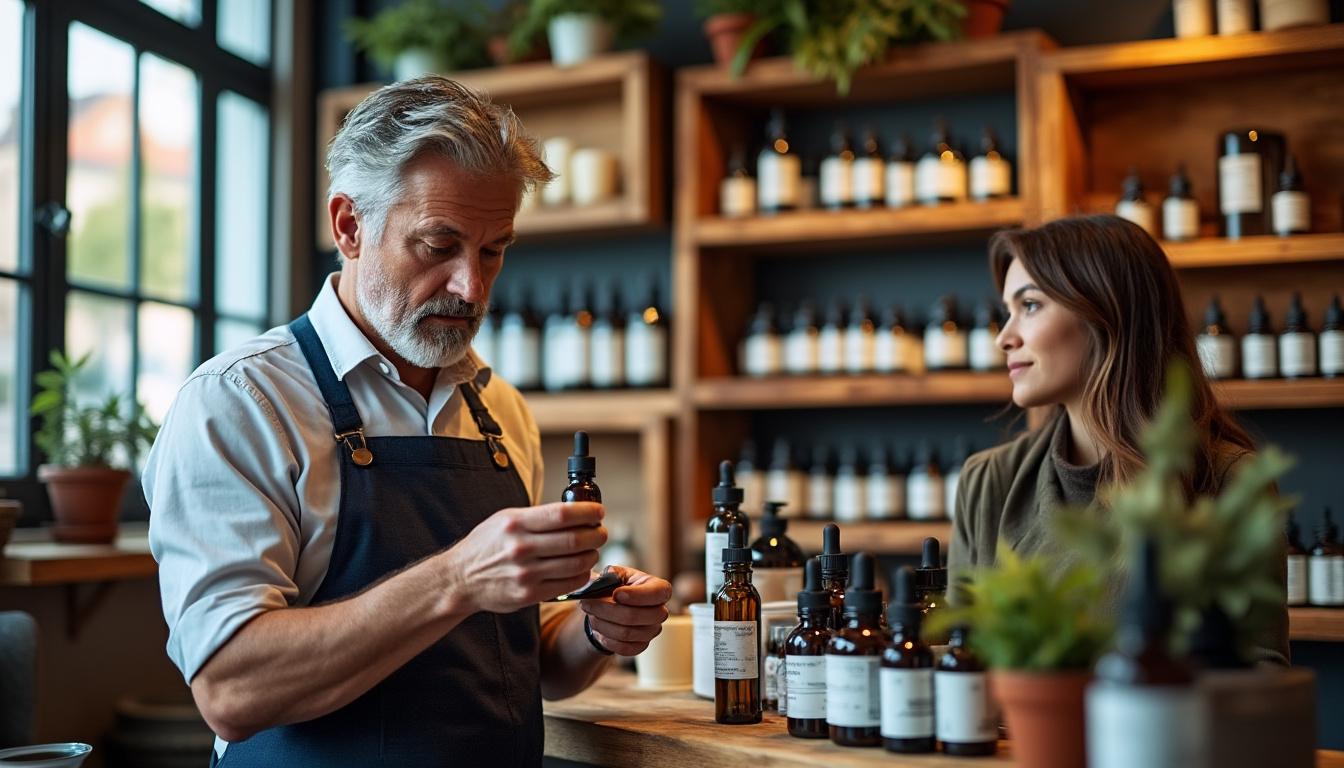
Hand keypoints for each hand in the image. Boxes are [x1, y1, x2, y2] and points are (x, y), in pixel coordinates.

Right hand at [443, 502, 605, 614]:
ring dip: (592, 555)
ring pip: (575, 563)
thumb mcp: (504, 520)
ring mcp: (525, 574)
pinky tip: (581, 569)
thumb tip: (575, 513)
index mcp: (515, 524)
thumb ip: (536, 517)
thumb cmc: (486, 545)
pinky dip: (582, 575)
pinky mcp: (528, 595)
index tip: (598, 511)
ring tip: (592, 550)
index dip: (587, 512)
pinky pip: (568, 584)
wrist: (461, 579)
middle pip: (574, 540)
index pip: (562, 514)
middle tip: (601, 532)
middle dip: (596, 535)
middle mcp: (521, 548)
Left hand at [579, 565, 671, 655]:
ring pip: (625, 633)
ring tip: (590, 614)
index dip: (637, 595)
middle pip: (635, 616)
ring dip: (602, 624)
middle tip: (587, 603)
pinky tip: (599, 629)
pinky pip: (624, 648)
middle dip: (606, 610)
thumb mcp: (615, 573)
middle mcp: (660, 611)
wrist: (611, 607)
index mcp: (659, 588)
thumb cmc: (616, 587)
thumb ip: (612, 572)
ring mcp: (652, 631)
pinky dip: (607, 639)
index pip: (657, 593)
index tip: (615, 594)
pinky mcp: (642, 645)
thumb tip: (609, 575)